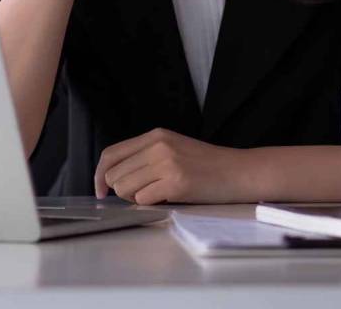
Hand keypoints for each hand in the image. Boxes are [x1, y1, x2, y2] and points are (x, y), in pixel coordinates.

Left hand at [94, 128, 253, 204]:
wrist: (241, 172)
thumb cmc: (209, 166)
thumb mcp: (174, 148)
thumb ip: (146, 156)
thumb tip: (114, 178)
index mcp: (155, 136)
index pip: (111, 154)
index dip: (99, 175)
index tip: (101, 190)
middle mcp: (158, 146)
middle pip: (114, 175)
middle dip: (121, 190)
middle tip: (143, 194)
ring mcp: (167, 163)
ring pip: (125, 188)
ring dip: (136, 198)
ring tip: (158, 194)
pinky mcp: (176, 182)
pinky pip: (143, 199)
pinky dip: (151, 204)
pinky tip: (169, 198)